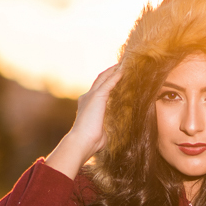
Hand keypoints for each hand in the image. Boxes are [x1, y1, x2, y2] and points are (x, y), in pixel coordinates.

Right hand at [45, 64, 122, 179]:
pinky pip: (108, 83)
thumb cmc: (90, 142)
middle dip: (110, 71)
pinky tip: (123, 71)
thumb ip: (106, 129)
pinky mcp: (96, 97)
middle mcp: (87, 98)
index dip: (107, 82)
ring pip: (104, 78)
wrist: (81, 142)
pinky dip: (116, 76)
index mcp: (88, 106)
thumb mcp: (101, 133)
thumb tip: (110, 134)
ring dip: (114, 70)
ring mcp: (91, 96)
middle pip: (100, 80)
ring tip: (124, 63)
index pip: (99, 90)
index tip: (117, 77)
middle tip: (122, 64)